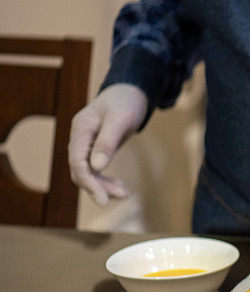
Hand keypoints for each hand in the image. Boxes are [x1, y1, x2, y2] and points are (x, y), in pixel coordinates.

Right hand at [68, 84, 147, 204]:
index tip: (104, 199)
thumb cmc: (126, 102)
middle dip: (99, 187)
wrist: (130, 92)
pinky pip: (95, 170)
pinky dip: (106, 180)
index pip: (77, 162)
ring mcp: (86, 144)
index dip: (89, 182)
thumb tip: (96, 167)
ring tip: (124, 193)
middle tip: (123, 195)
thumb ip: (107, 142)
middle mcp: (80, 138)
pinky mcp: (95, 149)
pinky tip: (119, 185)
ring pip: (88, 173)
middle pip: (81, 171)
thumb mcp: (120, 119)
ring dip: (104, 186)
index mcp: (81, 129)